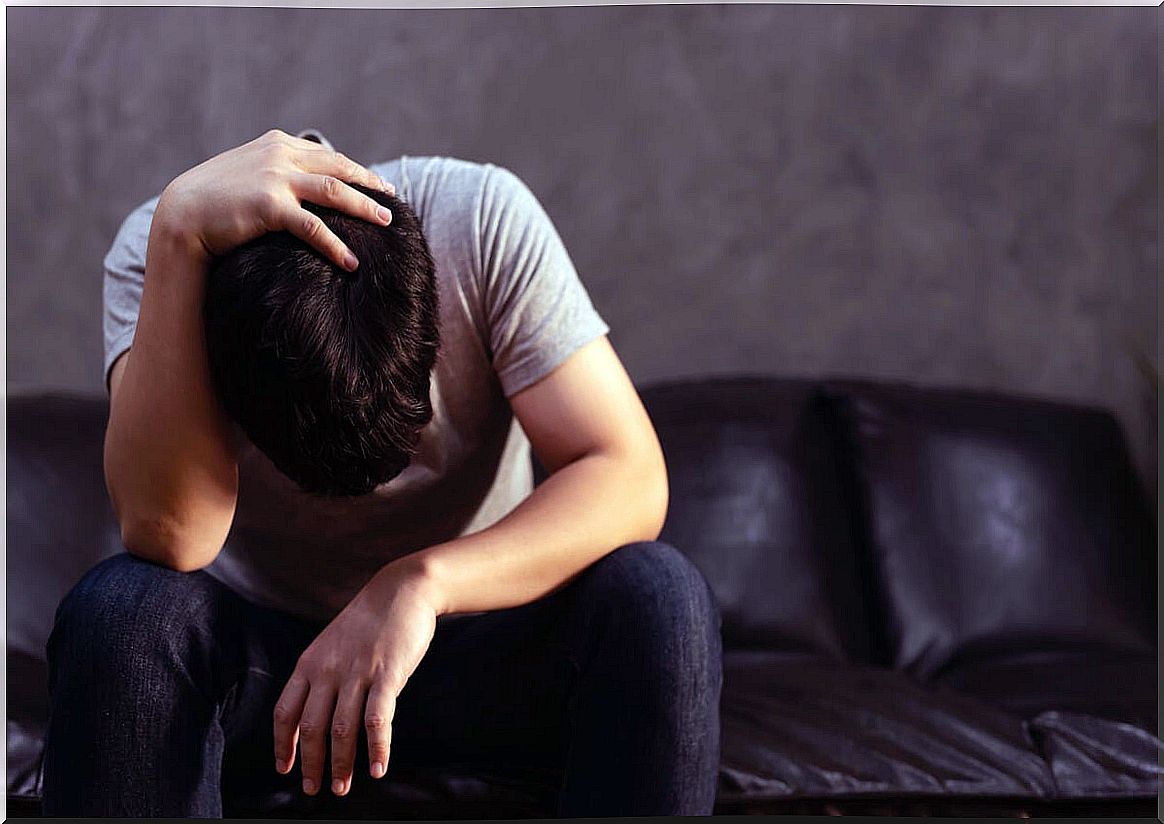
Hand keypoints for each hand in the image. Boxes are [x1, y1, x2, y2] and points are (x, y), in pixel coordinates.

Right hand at [154, 128, 393, 271]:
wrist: (182, 214)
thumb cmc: (215, 201)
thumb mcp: (249, 175)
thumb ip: (278, 174)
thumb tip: (305, 188)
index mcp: (277, 144)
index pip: (328, 156)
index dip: (357, 171)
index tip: (379, 184)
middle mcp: (279, 155)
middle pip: (339, 169)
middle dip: (369, 184)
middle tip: (393, 201)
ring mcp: (275, 178)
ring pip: (335, 192)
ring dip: (364, 208)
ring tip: (386, 224)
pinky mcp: (269, 205)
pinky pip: (314, 227)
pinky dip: (336, 245)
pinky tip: (352, 262)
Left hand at [273, 561, 441, 796]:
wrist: (403, 589)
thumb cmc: (370, 620)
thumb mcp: (333, 645)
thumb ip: (323, 676)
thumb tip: (318, 715)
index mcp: (310, 663)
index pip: (286, 712)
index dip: (283, 745)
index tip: (286, 769)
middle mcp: (328, 670)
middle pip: (311, 728)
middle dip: (311, 764)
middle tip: (314, 789)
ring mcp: (357, 672)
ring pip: (342, 729)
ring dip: (341, 764)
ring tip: (344, 787)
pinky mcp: (387, 674)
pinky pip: (378, 719)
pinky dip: (377, 748)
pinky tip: (378, 768)